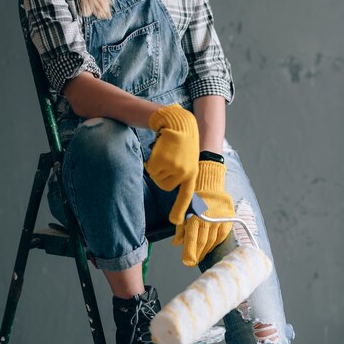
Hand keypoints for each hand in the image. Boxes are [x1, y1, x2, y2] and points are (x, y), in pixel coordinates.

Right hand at [145, 104, 198, 224]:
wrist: (178, 122)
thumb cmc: (182, 140)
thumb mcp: (188, 157)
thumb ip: (184, 172)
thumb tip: (178, 187)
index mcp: (192, 173)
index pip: (187, 195)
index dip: (180, 209)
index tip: (175, 221)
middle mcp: (185, 173)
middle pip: (165, 185)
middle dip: (162, 175)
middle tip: (167, 160)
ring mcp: (174, 167)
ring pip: (157, 176)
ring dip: (156, 166)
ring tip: (165, 152)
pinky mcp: (164, 160)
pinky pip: (151, 169)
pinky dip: (150, 161)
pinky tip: (159, 150)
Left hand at [172, 160, 233, 265]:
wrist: (210, 184)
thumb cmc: (194, 197)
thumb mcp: (184, 209)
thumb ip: (180, 227)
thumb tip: (176, 243)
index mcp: (195, 216)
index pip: (192, 239)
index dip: (189, 252)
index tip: (187, 262)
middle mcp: (208, 219)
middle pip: (202, 242)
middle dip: (196, 254)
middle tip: (192, 262)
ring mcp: (219, 221)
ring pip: (212, 241)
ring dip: (205, 251)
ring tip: (199, 256)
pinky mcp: (227, 221)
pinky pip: (220, 237)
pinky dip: (214, 244)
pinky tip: (209, 248)